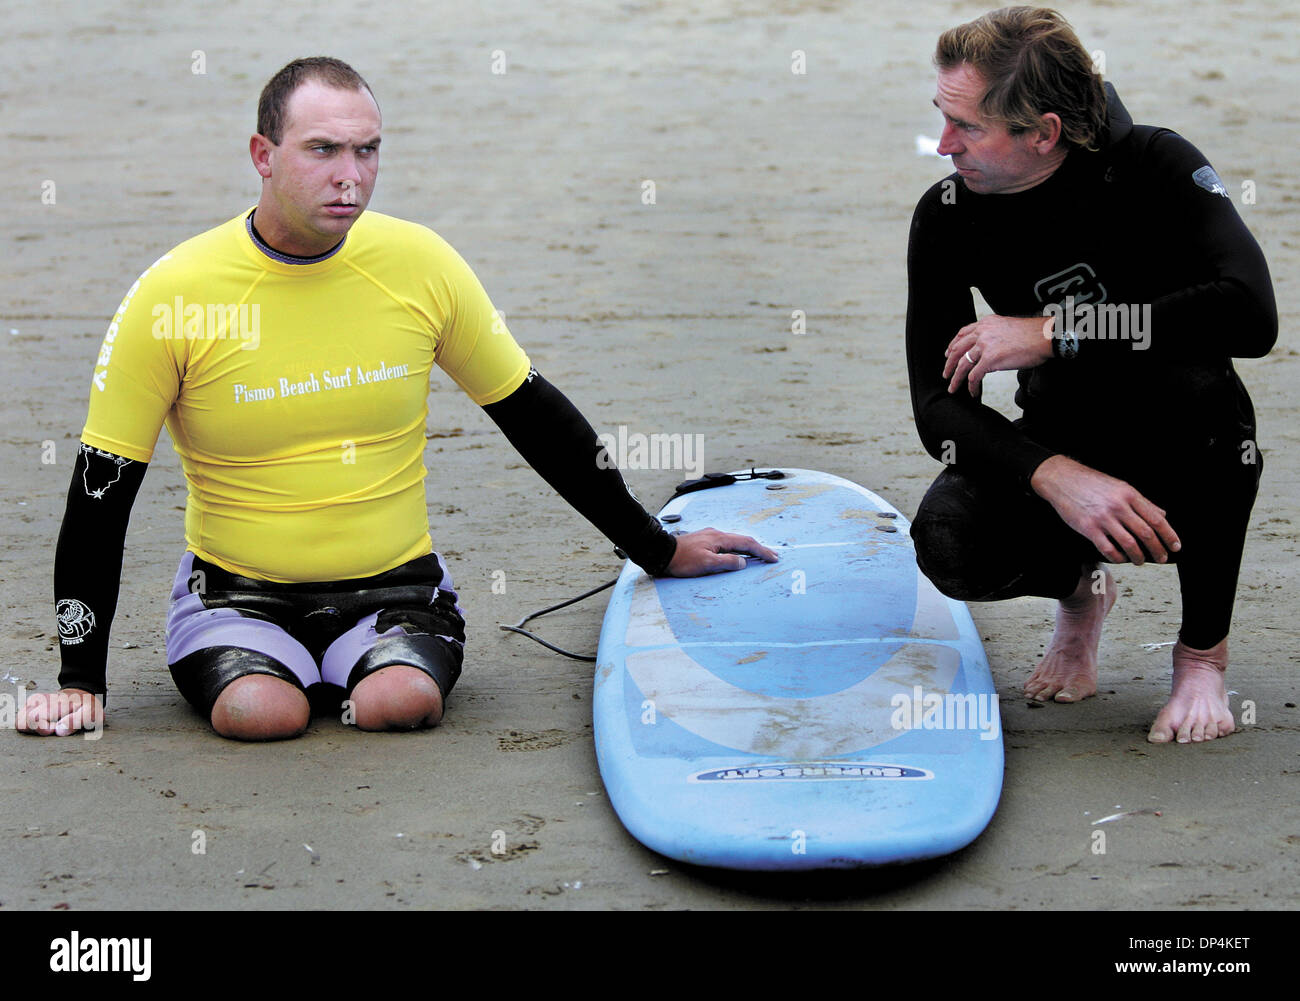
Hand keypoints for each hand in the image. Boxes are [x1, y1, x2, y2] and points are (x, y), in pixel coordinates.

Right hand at [17, 688, 104, 736]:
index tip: (56, 728)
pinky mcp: (28, 705)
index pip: (33, 718)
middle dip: (37, 730)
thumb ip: (76, 721)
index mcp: (52, 702)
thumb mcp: (90, 713)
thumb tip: (58, 731)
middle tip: (54, 727)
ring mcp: (31, 702)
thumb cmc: (86, 706)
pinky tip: (44, 723)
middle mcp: (38, 700)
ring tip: (49, 725)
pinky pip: (20, 721)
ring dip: (32, 729)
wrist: (80, 693)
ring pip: (20, 723)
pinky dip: (30, 726)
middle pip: (23, 723)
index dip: (43, 729)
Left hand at [664, 528, 778, 575]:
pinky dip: (737, 548)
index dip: (762, 551)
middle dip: (759, 549)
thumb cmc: (681, 559)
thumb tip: (742, 562)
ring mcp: (709, 537)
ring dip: (748, 548)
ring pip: (734, 541)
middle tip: (772, 556)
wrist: (661, 552)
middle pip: (743, 540)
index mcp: (719, 538)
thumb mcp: (706, 564)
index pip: (746, 544)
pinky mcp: (704, 541)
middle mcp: (716, 534)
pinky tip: (736, 553)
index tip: (773, 557)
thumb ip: (726, 562)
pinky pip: (726, 544)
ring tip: (759, 555)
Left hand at [944, 314, 1053, 396]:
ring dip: (955, 378)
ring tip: (953, 387)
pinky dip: (971, 386)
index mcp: (986, 323)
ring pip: (962, 364)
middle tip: (945, 374)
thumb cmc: (1033, 335)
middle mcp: (982, 332)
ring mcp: (985, 345)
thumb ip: (994, 335)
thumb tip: (988, 349)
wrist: (1045, 337)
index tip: (948, 354)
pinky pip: (975, 376)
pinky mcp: (990, 359)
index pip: (962, 333)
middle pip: (957, 349)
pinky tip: (972, 391)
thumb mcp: (1007, 327)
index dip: (953, 345)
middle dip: (949, 364)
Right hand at [1030, 456, 1180, 564]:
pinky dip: (1118, 558)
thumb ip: (1142, 502)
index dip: (1169, 535)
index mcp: (1129, 495)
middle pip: (1146, 534)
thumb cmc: (1091, 483)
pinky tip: (1121, 559)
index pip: (1157, 519)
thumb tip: (1162, 515)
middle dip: (1157, 550)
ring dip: (1138, 557)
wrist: (1062, 479)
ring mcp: (1103, 518)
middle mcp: (1118, 506)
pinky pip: (1108, 549)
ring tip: (1140, 561)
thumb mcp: (1120, 486)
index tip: (1175, 546)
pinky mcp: (1088, 528)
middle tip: (1161, 558)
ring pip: (1129, 544)